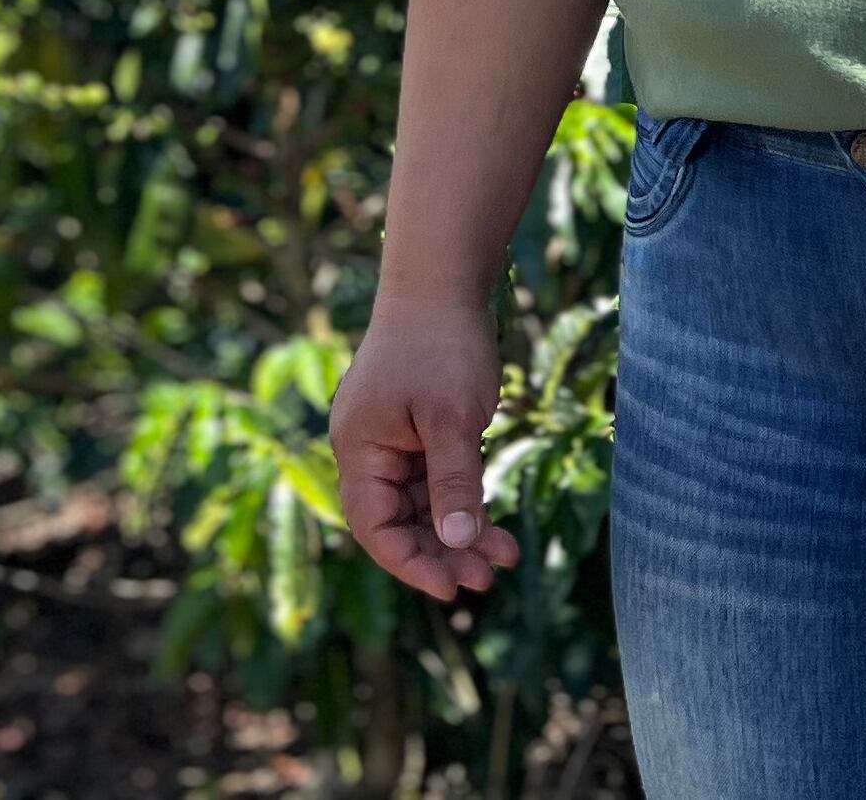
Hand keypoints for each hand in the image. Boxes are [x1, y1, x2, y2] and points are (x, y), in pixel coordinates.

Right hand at [329, 298, 521, 600]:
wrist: (444, 277)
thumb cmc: (443, 343)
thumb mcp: (453, 419)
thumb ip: (454, 484)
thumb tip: (456, 546)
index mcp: (359, 448)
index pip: (374, 527)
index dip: (410, 563)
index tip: (452, 587)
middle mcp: (367, 447)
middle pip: (398, 521)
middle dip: (443, 552)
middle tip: (489, 577)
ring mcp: (391, 437)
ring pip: (421, 503)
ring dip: (460, 532)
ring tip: (506, 557)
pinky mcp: (416, 427)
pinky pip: (435, 479)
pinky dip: (463, 501)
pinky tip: (496, 525)